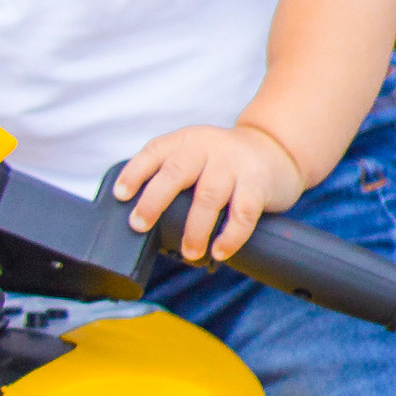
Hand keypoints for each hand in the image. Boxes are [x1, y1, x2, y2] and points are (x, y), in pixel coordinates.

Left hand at [116, 121, 302, 265]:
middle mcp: (206, 148)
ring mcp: (233, 164)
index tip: (120, 195)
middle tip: (139, 226)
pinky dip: (230, 236)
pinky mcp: (257, 184)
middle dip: (154, 201)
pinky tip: (220, 251)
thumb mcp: (194, 154)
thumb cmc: (223, 161)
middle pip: (176, 172)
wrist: (275, 149)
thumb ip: (171, 174)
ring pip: (208, 196)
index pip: (154, 152)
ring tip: (189, 253)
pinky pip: (242, 213)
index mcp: (185, 141)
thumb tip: (142, 218)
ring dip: (194, 229)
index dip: (134, 173)